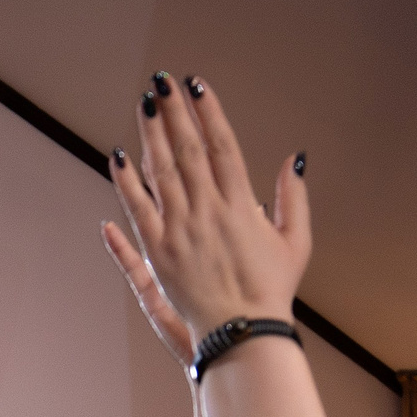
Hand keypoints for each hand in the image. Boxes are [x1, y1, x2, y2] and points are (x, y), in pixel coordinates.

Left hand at [104, 75, 307, 346]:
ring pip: (161, 173)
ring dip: (152, 135)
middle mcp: (208, 212)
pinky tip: (119, 155)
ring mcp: (180, 232)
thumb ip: (293, 198)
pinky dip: (127, 182)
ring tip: (144, 104)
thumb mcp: (296, 242)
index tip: (198, 86)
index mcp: (241, 205)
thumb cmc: (271, 290)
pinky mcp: (158, 254)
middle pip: (188, 150)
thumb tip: (293, 159)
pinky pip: (139, 210)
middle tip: (162, 82)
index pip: (222, 146)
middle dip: (174, 113)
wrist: (243, 333)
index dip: (209, 112)